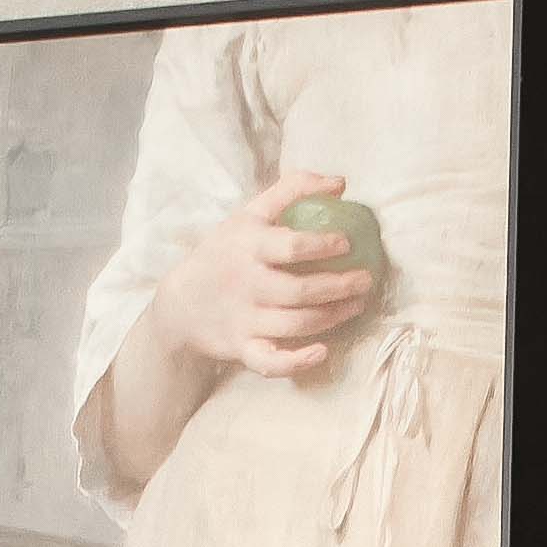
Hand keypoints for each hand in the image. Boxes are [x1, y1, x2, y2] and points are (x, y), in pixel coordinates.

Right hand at [146, 167, 376, 389]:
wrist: (181, 303)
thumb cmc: (226, 252)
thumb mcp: (250, 214)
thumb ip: (292, 191)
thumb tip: (340, 183)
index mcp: (249, 246)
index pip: (289, 246)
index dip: (322, 245)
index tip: (346, 244)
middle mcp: (248, 283)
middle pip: (299, 291)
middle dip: (338, 287)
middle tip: (365, 280)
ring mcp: (245, 319)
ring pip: (296, 324)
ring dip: (332, 317)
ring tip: (356, 305)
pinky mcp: (243, 348)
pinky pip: (271, 363)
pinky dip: (297, 362)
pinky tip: (323, 352)